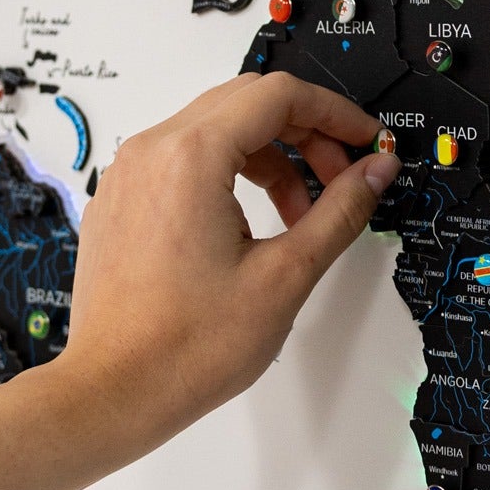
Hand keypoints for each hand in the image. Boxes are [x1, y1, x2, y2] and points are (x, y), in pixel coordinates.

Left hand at [63, 70, 397, 451]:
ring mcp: (128, 174)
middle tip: (342, 178)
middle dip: (304, 133)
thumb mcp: (285, 275)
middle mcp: (150, 150)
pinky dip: (226, 173)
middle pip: (245, 103)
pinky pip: (181, 160)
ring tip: (300, 215)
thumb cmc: (187, 346)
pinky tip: (251, 226)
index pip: (278, 96)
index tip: (366, 142)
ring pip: (213, 130)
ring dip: (268, 157)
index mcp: (190, 156)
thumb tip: (376, 171)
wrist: (113, 393)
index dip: (335, 113)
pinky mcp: (119, 201)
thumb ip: (339, 211)